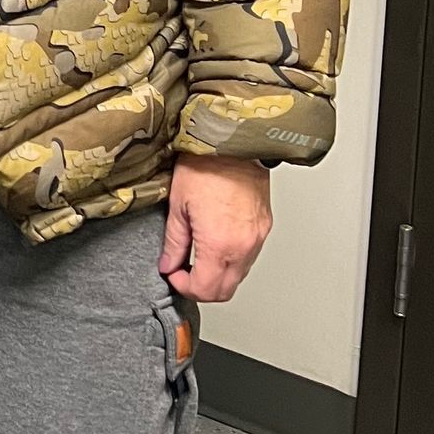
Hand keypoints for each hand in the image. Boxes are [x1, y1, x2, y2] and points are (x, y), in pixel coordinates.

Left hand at [160, 154, 273, 301]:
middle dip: (202, 287)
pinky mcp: (265, 228)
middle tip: (183, 271)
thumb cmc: (207, 166)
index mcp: (219, 244)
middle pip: (225, 291)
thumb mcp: (178, 205)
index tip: (173, 274)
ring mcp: (258, 238)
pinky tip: (216, 245)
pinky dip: (231, 261)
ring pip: (239, 276)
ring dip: (218, 275)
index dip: (184, 287)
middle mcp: (244, 246)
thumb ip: (174, 242)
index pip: (205, 289)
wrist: (235, 142)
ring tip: (198, 256)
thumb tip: (168, 264)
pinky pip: (249, 257)